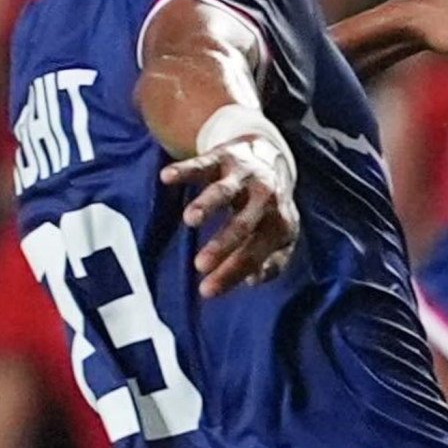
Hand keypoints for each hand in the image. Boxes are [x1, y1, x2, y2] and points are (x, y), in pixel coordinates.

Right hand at [168, 118, 302, 296]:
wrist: (269, 156)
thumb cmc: (267, 209)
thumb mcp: (280, 236)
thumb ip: (272, 263)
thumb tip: (253, 280)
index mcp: (278, 224)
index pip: (253, 254)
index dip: (231, 274)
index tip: (206, 291)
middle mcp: (264, 199)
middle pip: (242, 226)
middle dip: (221, 246)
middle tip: (199, 266)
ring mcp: (242, 177)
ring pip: (223, 192)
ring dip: (207, 205)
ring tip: (190, 220)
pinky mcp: (222, 158)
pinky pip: (202, 164)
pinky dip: (184, 170)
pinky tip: (167, 177)